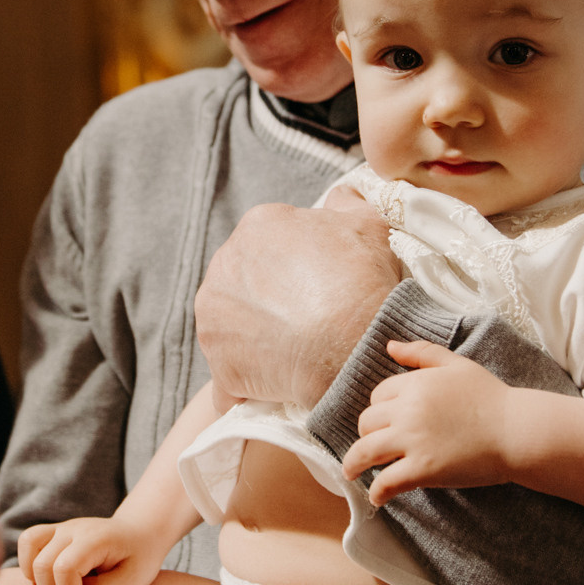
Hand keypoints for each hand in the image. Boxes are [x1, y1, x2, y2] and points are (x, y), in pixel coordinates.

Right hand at [15, 515, 162, 584]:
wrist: (140, 535)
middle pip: (43, 564)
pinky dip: (29, 563)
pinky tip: (48, 579)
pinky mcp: (54, 531)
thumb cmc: (138, 562)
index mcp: (97, 538)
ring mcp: (62, 527)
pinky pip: (27, 541)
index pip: (65, 568)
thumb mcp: (130, 583)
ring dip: (37, 578)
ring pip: (29, 547)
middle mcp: (75, 528)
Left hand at [194, 202, 400, 407]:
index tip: (320, 284)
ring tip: (294, 353)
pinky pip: (228, 374)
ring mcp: (214, 312)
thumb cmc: (363, 282)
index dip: (299, 266)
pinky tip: (274, 388)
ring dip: (256, 338)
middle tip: (308, 318)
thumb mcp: (370, 225)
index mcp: (259, 225)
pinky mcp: (216, 360)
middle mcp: (225, 262)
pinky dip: (246, 382)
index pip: (273, 243)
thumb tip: (340, 196)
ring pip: (233, 324)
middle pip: (247, 280)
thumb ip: (348, 203)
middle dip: (271, 298)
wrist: (352, 344)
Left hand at [342, 339, 516, 503]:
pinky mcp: (423, 469)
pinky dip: (377, 491)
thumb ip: (422, 353)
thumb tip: (390, 346)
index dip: (379, 410)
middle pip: (367, 422)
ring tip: (351, 473)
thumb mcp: (457, 364)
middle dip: (367, 435)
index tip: (384, 423)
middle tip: (369, 448)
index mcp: (415, 384)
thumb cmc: (491, 397)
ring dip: (353, 465)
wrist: (517, 430)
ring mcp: (413, 440)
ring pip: (366, 451)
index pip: (378, 396)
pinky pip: (387, 481)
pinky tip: (377, 498)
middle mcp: (408, 410)